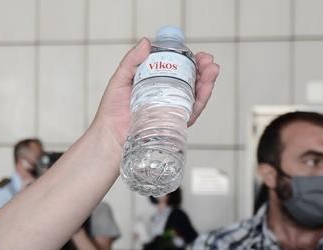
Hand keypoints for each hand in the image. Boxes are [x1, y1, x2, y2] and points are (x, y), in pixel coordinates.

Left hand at [90, 38, 220, 145]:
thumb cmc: (112, 109)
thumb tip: (146, 41)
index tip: (195, 52)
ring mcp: (173, 108)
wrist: (110, 135)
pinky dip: (202, 98)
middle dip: (204, 68)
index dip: (189, 59)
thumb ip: (132, 61)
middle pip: (192, 79)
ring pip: (196, 93)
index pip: (178, 68)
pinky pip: (193, 110)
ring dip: (207, 80)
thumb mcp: (120, 79)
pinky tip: (206, 87)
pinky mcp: (175, 122)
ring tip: (212, 70)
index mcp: (157, 82)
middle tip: (208, 60)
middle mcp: (168, 94)